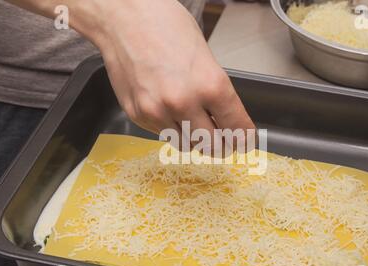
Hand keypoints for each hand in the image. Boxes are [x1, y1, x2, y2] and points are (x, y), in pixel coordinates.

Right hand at [86, 0, 254, 139]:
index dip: (244, 138)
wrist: (123, 18)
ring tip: (194, 123)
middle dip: (221, 146)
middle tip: (223, 142)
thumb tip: (225, 119)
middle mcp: (184, 103)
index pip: (237, 128)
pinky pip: (163, 134)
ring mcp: (158, 111)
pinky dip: (171, 128)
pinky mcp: (138, 115)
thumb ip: (216, 92)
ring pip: (187, 145)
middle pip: (212, 146)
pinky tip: (169, 110)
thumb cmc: (166, 27)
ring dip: (195, 139)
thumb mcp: (206, 57)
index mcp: (210, 85)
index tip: (244, 141)